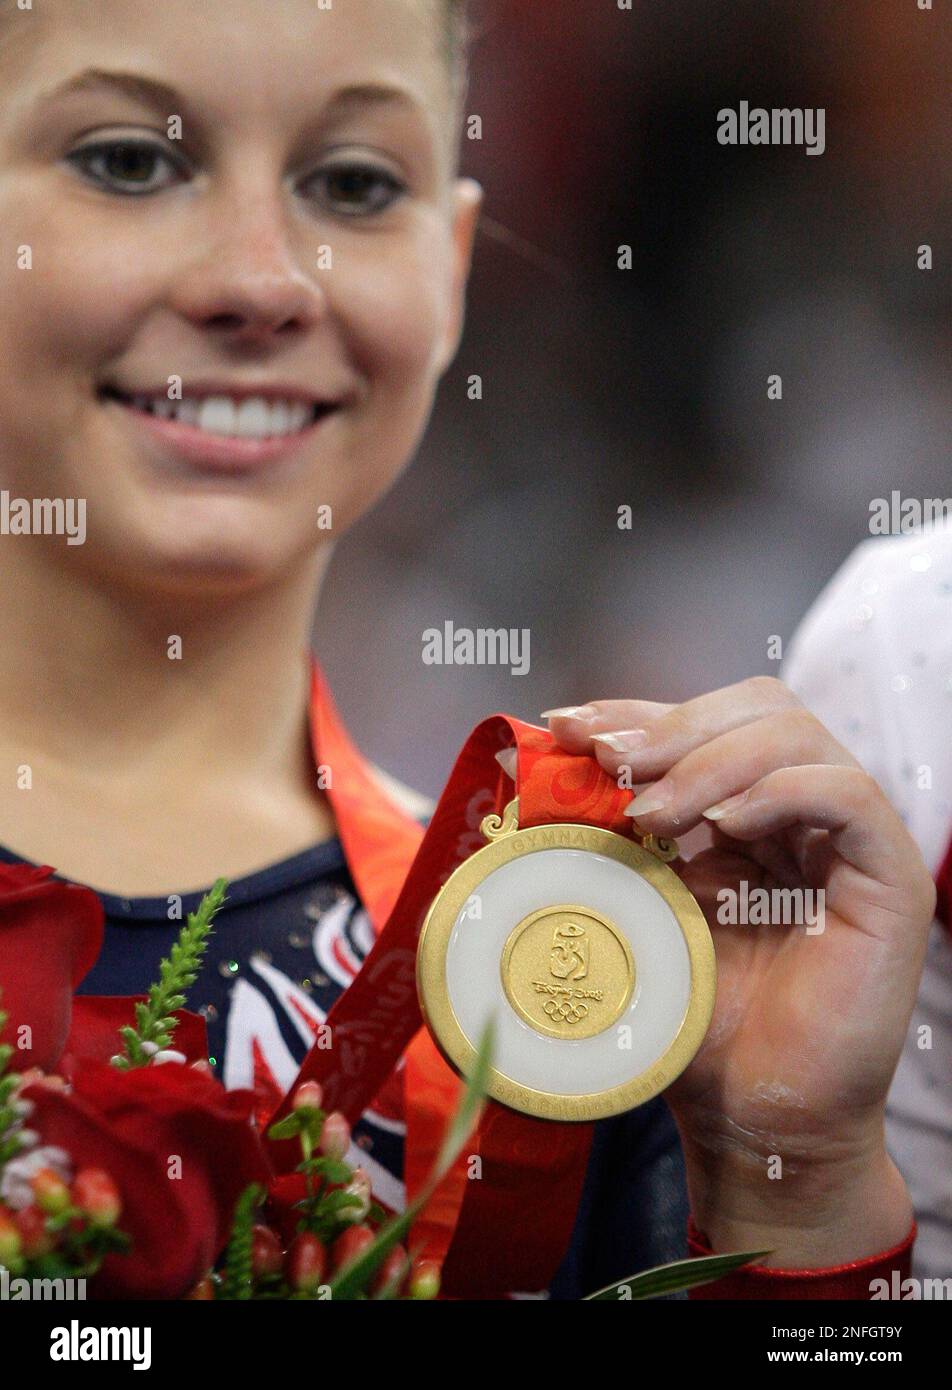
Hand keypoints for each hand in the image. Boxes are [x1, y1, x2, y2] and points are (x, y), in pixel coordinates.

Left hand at [543, 677, 934, 1265]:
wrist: (748, 1118)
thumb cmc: (688, 1023)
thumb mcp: (628, 909)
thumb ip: (599, 838)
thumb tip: (531, 768)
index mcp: (747, 811)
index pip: (706, 720)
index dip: (638, 711)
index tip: (569, 726)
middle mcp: (803, 814)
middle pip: (757, 709)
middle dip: (671, 727)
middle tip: (609, 764)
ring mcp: (850, 841)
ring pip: (797, 737)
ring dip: (708, 762)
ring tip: (649, 815)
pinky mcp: (888, 879)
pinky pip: (848, 794)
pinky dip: (778, 793)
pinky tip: (722, 827)